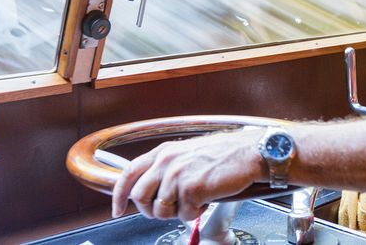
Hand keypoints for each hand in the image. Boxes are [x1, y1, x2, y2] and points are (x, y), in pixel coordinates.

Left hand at [111, 129, 264, 221]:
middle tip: (169, 209)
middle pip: (140, 197)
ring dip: (177, 212)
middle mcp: (166, 161)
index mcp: (163, 152)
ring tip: (193, 201)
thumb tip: (150, 190)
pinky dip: (195, 213)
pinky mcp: (192, 188)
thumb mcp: (186, 154)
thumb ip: (165, 168)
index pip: (129, 174)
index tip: (117, 209)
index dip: (119, 195)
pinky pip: (184, 214)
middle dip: (151, 210)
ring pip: (160, 210)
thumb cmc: (222, 154)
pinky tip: (205, 200)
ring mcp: (177, 175)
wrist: (247, 153)